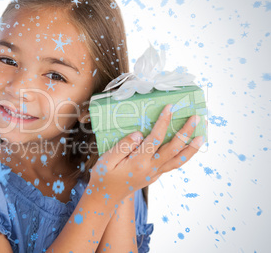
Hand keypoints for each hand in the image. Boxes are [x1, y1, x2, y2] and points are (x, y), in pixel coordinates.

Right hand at [88, 104, 205, 203]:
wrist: (106, 197)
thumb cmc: (103, 176)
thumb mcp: (106, 160)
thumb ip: (123, 146)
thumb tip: (139, 134)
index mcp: (138, 162)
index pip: (155, 139)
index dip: (163, 122)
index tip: (170, 108)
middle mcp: (151, 169)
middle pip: (174, 149)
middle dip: (186, 132)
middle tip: (196, 118)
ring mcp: (155, 173)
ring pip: (178, 160)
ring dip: (191, 148)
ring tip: (202, 136)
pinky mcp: (155, 175)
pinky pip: (173, 165)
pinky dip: (184, 156)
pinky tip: (188, 148)